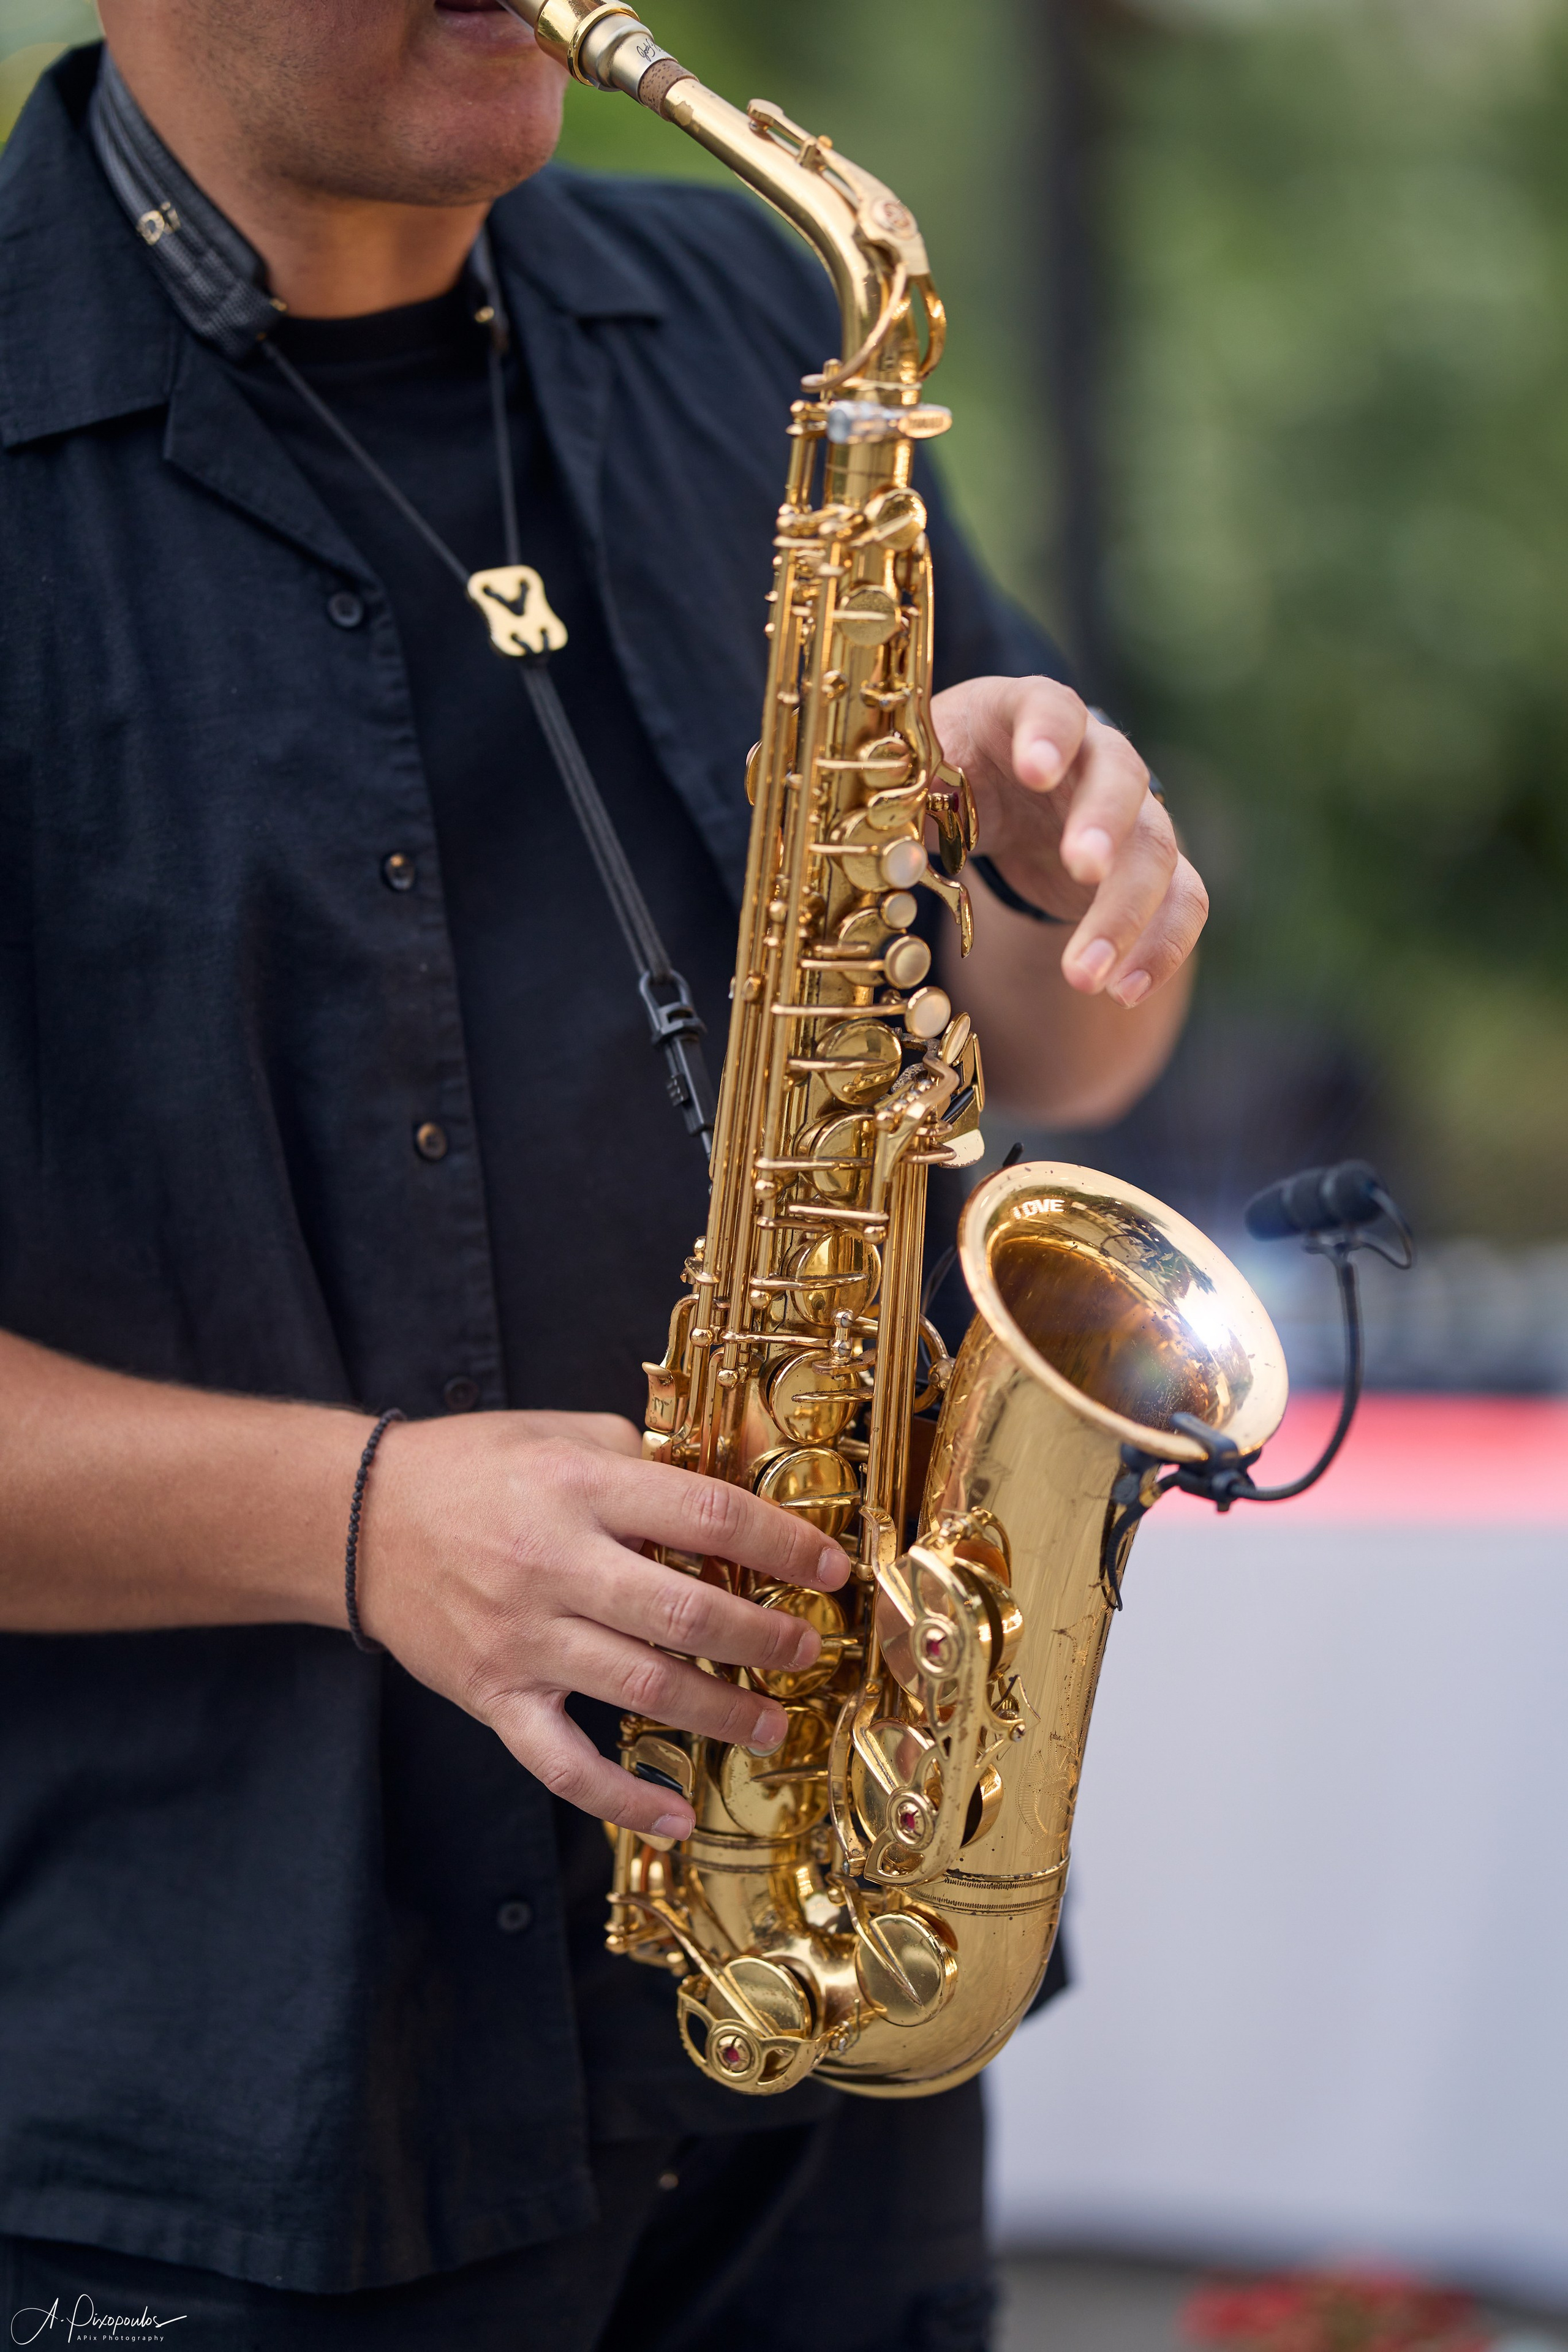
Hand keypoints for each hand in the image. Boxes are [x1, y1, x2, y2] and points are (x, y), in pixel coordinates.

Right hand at [357, 1409, 849, 1837]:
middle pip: (684, 1610)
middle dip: (763, 1636)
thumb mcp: (563, 1434)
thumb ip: (646, 1460)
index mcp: (580, 1487)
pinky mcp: (494, 1695)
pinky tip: (675, 1815)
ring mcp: (522, 1637)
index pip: (705, 1514)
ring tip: (771, 1722)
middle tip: (808, 1648)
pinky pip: (562, 1764)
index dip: (780, 1544)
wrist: (357, 1519)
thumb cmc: (473, 1468)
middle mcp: (553, 1564)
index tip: (828, 1568)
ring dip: (720, 1712)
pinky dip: (622, 1799)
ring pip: (642, 1689)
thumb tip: (733, 1493)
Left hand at [931, 675, 1207, 1007]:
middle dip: (1103, 824)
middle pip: (1121, 779)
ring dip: (1125, 916)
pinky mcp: (1146, 868)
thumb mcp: (919, 772)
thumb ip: (904, 799)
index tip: (1034, 770)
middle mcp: (1095, 757)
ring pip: (1155, 852)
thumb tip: (887, 854)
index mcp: (1028, 716)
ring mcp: (1132, 813)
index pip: (1050, 708)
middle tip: (1081, 866)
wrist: (1001, 788)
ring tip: (1085, 977)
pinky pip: (1180, 902)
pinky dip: (1161, 948)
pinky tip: (1125, 992)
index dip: (1047, 734)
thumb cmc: (955, 770)